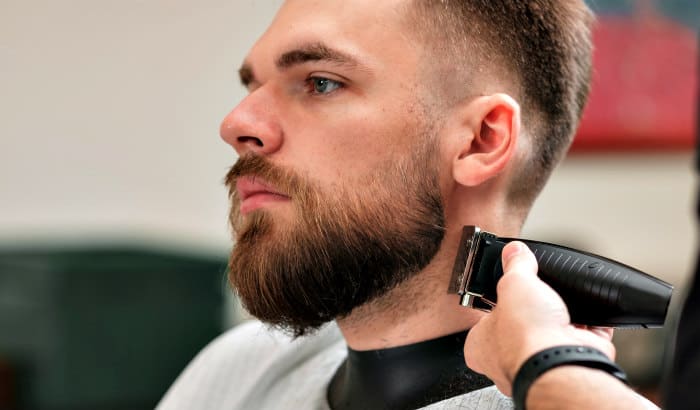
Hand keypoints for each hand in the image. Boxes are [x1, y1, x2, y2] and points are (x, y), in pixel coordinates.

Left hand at [463, 241, 615, 395]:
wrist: (559, 360)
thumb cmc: (524, 335)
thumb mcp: (513, 284)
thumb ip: (515, 266)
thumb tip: (514, 251)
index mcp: (481, 346)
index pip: (484, 322)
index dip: (497, 305)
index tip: (508, 291)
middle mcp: (509, 360)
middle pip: (522, 327)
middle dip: (534, 312)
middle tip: (539, 297)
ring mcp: (542, 362)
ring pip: (553, 334)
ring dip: (563, 317)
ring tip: (563, 301)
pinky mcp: (572, 361)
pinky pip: (585, 339)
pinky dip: (592, 325)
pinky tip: (590, 311)